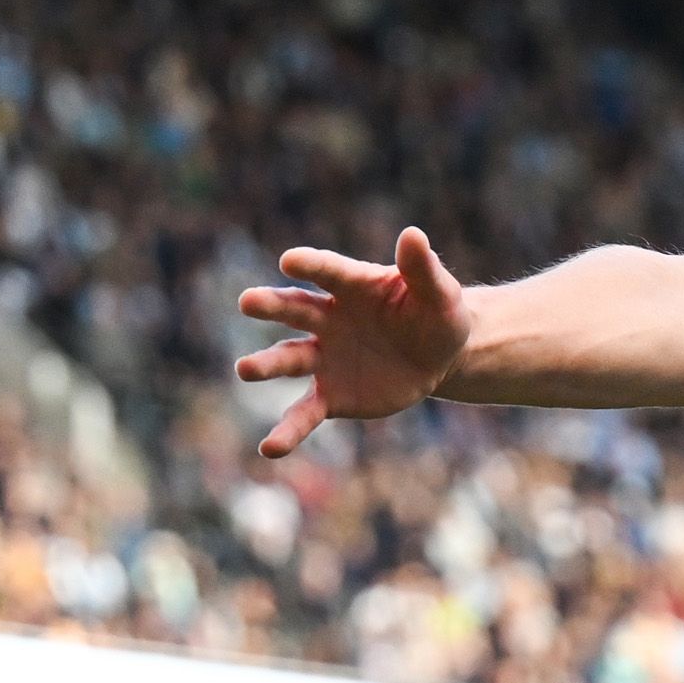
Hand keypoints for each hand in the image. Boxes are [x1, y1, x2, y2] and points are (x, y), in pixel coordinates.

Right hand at [233, 228, 471, 458]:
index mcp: (352, 286)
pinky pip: (304, 412)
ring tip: (245, 369)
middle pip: (295, 309)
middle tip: (247, 302)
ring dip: (267, 364)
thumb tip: (412, 234)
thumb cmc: (436, 315)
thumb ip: (422, 268)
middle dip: (271, 305)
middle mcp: (328, 318)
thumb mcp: (439, 293)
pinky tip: (270, 448)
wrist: (437, 357)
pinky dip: (288, 430)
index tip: (289, 260)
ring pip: (290, 359)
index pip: (328, 271)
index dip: (311, 265)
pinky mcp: (330, 394)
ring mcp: (325, 357)